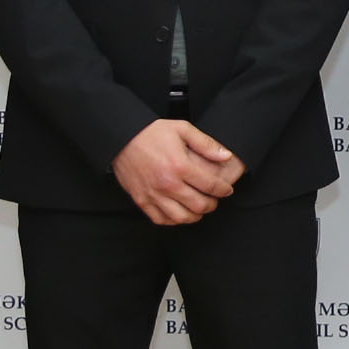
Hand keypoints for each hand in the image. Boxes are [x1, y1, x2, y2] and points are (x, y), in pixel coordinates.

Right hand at [114, 117, 242, 226]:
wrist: (122, 138)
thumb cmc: (151, 133)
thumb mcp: (182, 129)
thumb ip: (205, 143)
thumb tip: (226, 156)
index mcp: (180, 166)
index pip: (210, 186)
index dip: (223, 190)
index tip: (226, 190)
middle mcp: (167, 184)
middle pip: (199, 205)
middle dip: (212, 204)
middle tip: (214, 199)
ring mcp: (153, 195)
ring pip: (182, 217)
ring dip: (195, 215)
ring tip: (199, 208)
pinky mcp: (141, 200)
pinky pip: (161, 219)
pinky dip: (174, 220)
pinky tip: (180, 212)